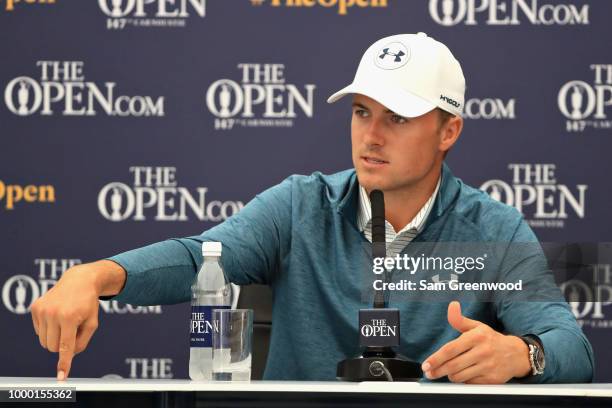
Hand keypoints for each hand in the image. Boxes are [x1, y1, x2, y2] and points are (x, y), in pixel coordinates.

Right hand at [30, 260, 124, 380]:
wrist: (79, 280)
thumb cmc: (88, 304)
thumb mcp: (92, 323)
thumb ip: (82, 342)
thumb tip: (68, 356)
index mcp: (70, 317)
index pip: (65, 346)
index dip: (64, 363)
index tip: (61, 376)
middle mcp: (53, 313)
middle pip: (52, 347)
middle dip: (61, 345)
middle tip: (72, 330)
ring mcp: (42, 310)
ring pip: (43, 341)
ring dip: (54, 337)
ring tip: (66, 321)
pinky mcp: (35, 308)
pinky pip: (38, 331)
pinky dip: (48, 329)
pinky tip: (57, 316)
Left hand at [421, 301, 530, 383]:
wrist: (516, 354)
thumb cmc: (490, 339)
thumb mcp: (476, 326)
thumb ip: (459, 319)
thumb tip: (452, 306)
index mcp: (476, 337)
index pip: (451, 349)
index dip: (436, 358)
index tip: (426, 364)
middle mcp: (483, 352)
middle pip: (453, 365)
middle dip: (437, 371)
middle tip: (429, 373)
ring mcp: (488, 367)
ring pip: (460, 376)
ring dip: (450, 376)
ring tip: (447, 371)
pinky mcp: (492, 380)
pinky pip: (470, 383)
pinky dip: (463, 381)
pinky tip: (463, 375)